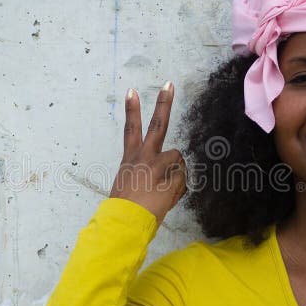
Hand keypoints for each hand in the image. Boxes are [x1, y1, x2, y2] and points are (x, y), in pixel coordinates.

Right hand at [109, 81, 186, 225]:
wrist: (123, 222)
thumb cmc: (123, 210)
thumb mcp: (129, 187)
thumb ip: (145, 176)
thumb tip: (164, 178)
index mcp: (130, 159)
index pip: (130, 129)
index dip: (132, 109)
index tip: (132, 90)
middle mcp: (144, 156)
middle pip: (157, 125)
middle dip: (163, 103)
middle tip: (169, 84)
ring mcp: (157, 164)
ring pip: (177, 159)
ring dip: (175, 174)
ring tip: (161, 192)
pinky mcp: (170, 175)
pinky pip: (182, 179)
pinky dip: (177, 189)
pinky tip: (165, 199)